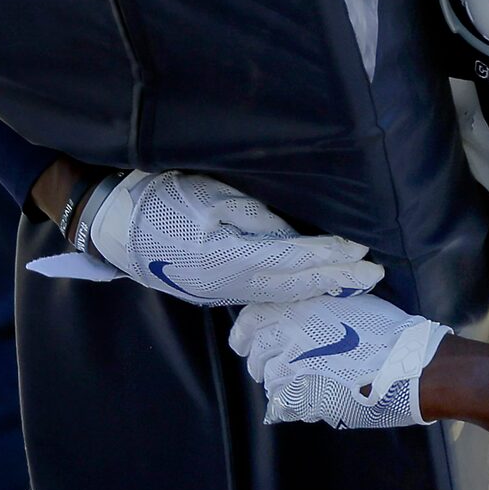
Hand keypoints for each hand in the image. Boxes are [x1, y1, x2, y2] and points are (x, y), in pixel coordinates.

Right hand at [78, 170, 383, 305]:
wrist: (113, 223)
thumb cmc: (161, 198)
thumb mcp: (211, 195)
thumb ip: (256, 219)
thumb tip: (295, 238)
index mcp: (222, 258)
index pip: (289, 259)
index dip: (328, 255)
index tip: (361, 249)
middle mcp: (224, 284)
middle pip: (291, 285)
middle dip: (336, 279)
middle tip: (375, 274)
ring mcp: (219, 292)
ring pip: (281, 294)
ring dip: (320, 287)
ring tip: (354, 280)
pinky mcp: (215, 291)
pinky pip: (265, 294)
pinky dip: (296, 289)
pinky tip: (316, 284)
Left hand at [231, 294, 449, 429]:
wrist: (407, 365)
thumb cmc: (387, 330)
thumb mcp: (349, 302)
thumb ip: (319, 306)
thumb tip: (308, 310)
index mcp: (299, 311)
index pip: (251, 321)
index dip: (244, 333)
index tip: (244, 341)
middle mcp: (289, 340)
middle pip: (257, 355)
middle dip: (261, 361)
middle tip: (268, 366)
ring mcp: (296, 373)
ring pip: (271, 381)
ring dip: (279, 383)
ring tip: (296, 383)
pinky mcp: (306, 402)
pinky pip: (284, 406)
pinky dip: (290, 404)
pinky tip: (308, 400)